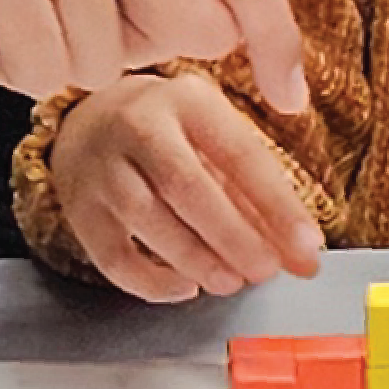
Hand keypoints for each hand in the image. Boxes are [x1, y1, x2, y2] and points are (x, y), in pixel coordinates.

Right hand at [48, 71, 325, 299]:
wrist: (92, 124)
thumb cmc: (174, 138)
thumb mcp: (216, 140)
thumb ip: (257, 194)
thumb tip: (301, 256)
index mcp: (189, 101)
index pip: (238, 153)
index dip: (277, 206)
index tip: (308, 249)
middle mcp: (139, 125)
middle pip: (186, 184)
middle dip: (234, 236)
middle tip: (265, 271)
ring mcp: (102, 167)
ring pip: (146, 218)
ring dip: (197, 260)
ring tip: (231, 282)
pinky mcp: (80, 208)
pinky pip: (113, 256)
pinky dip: (152, 282)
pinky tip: (185, 287)